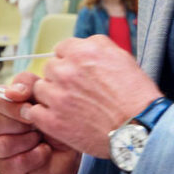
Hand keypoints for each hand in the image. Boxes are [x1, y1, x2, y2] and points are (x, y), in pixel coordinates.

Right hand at [0, 74, 81, 173]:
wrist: (74, 146)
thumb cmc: (56, 120)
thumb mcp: (46, 96)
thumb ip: (28, 85)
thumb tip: (13, 91)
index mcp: (1, 106)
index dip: (9, 104)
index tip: (29, 106)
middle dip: (18, 123)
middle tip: (36, 124)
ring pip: (1, 144)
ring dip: (28, 141)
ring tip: (42, 138)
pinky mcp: (5, 168)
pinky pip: (13, 163)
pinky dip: (34, 157)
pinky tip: (44, 152)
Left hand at [23, 36, 161, 157]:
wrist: (139, 128)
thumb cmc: (136, 96)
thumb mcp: (122, 58)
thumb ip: (97, 47)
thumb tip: (84, 45)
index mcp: (83, 52)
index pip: (62, 48)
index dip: (70, 61)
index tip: (78, 73)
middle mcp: (67, 71)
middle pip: (50, 68)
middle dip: (61, 78)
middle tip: (77, 91)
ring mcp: (57, 96)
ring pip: (40, 88)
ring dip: (51, 96)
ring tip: (70, 107)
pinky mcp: (52, 120)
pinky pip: (34, 111)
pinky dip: (44, 115)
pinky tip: (59, 118)